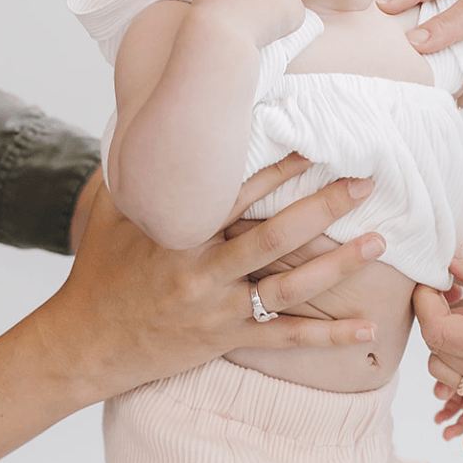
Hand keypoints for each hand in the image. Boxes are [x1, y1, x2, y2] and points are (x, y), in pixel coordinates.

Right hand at [50, 155, 385, 401]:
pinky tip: (367, 330)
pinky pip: (285, 338)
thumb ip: (136, 170)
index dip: (277, 169)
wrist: (84, 344)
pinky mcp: (227, 340)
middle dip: (323, 207)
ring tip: (378, 242)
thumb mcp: (108, 213)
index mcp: (178, 233)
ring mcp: (218, 309)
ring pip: (289, 287)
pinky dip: (328, 336)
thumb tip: (150, 119)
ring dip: (338, 266)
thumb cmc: (100, 272)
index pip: (237, 195)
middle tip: (364, 182)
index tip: (313, 146)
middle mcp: (202, 271)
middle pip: (274, 237)